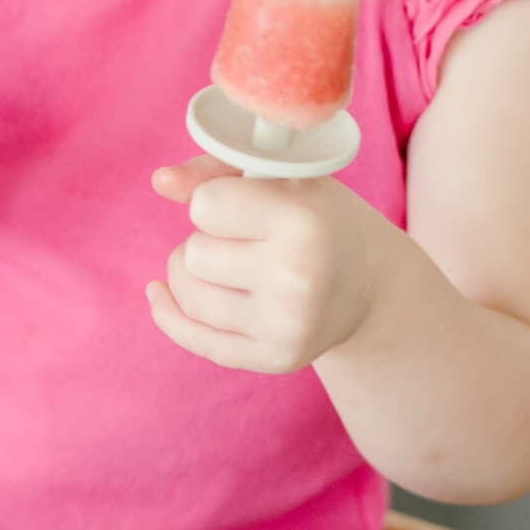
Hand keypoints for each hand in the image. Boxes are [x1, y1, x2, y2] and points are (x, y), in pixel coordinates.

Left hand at [145, 155, 377, 373]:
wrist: (368, 283)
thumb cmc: (314, 217)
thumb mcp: (279, 178)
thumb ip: (215, 170)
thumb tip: (160, 180)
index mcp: (303, 220)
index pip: (205, 206)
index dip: (214, 200)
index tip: (241, 205)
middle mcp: (298, 276)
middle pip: (193, 255)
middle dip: (207, 240)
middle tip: (241, 239)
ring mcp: (287, 324)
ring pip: (189, 295)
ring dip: (191, 274)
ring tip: (222, 262)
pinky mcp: (276, 358)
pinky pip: (195, 339)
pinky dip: (170, 314)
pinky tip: (161, 294)